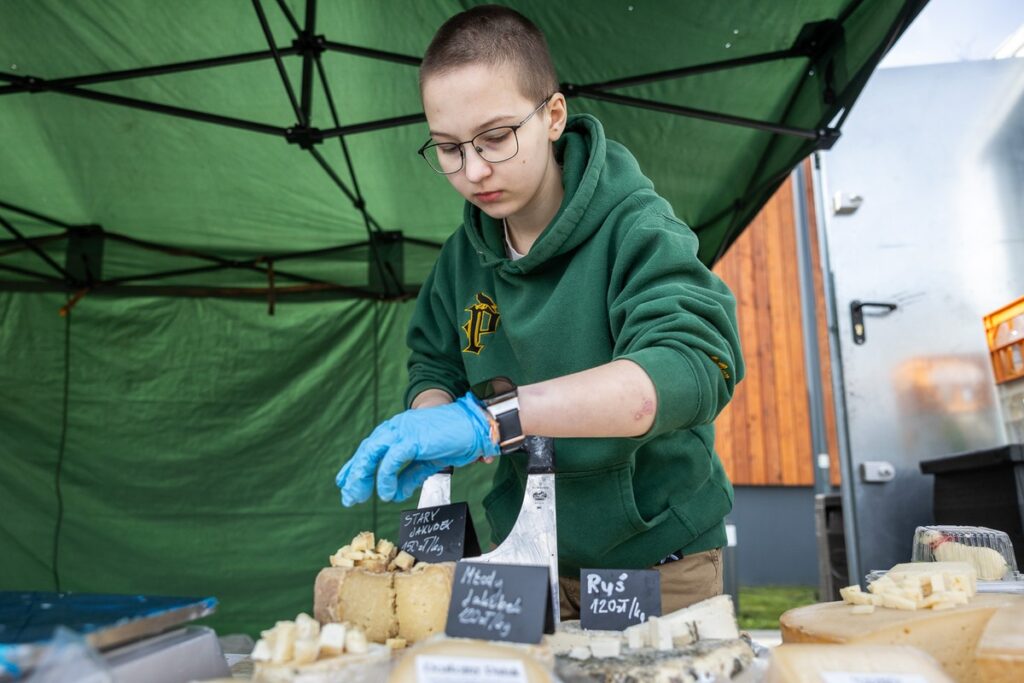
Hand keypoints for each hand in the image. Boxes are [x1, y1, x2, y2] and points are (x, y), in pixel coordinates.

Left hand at [335, 393, 499, 505]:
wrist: (476, 425)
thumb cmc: (456, 439)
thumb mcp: (428, 461)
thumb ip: (411, 475)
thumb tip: (397, 492)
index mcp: (399, 430)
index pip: (371, 448)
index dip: (356, 466)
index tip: (346, 483)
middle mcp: (397, 427)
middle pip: (367, 451)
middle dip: (354, 475)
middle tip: (350, 497)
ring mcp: (404, 431)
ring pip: (372, 452)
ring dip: (362, 476)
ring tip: (359, 496)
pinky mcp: (413, 438)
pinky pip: (392, 460)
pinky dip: (386, 478)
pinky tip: (387, 493)